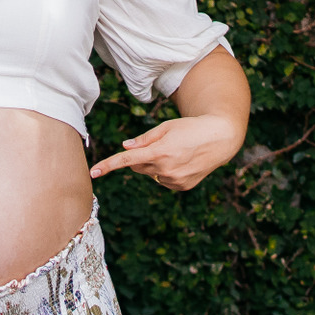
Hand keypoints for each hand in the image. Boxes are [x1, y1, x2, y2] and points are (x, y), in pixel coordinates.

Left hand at [89, 114, 243, 190]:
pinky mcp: (182, 186)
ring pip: (151, 174)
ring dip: (155, 165)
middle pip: (138, 166)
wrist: (221, 139)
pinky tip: (182, 162)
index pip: (127, 160)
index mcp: (159, 152)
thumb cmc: (191, 128)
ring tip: (176, 152)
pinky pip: (163, 180)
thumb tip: (125, 147)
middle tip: (159, 145)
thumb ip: (144, 139)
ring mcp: (174, 180)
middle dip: (141, 157)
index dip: (108, 165)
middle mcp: (165, 169)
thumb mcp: (166, 127)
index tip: (93, 172)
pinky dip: (166, 173)